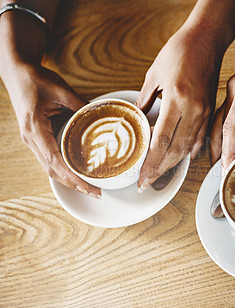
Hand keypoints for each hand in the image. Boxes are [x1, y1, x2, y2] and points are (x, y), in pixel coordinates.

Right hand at [7, 64, 100, 197]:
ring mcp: (31, 140)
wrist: (17, 72)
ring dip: (68, 179)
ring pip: (49, 168)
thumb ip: (81, 105)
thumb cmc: (35, 80)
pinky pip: (49, 159)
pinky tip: (76, 173)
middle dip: (74, 184)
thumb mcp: (61, 90)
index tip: (88, 187)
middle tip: (96, 192)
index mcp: (35, 129)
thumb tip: (102, 117)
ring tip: (89, 187)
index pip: (55, 161)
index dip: (72, 177)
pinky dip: (63, 170)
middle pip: (52, 170)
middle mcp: (31, 139)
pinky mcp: (35, 138)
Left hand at [136, 27, 223, 190]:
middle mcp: (193, 109)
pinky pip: (201, 137)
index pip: (162, 141)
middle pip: (176, 150)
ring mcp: (204, 111)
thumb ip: (145, 98)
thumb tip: (138, 116)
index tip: (142, 177)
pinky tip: (183, 159)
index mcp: (176, 99)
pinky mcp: (210, 109)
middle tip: (147, 183)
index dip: (151, 163)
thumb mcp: (155, 73)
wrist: (207, 39)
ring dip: (174, 164)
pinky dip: (190, 151)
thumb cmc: (180, 50)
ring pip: (189, 147)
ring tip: (160, 175)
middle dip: (160, 170)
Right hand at [211, 18, 234, 168]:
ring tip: (221, 160)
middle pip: (219, 125)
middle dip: (217, 150)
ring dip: (218, 140)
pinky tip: (229, 140)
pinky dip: (225, 129)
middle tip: (219, 171)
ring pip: (219, 119)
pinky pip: (226, 111)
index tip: (227, 169)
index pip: (232, 128)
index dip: (228, 151)